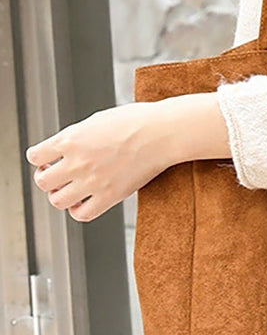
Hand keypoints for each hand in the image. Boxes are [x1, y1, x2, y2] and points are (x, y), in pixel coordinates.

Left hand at [25, 103, 173, 222]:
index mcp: (71, 139)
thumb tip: (65, 149)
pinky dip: (78, 210)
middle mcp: (77, 161)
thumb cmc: (136, 121)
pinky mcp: (110, 196)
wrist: (162, 133)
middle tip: (59, 175)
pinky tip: (85, 201)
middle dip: (47, 178)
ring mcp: (92, 181)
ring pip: (57, 200)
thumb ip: (76, 137)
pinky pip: (82, 214)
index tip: (49, 160)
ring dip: (61, 195)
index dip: (40, 159)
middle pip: (42, 181)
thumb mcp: (97, 121)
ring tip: (71, 189)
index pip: (35, 156)